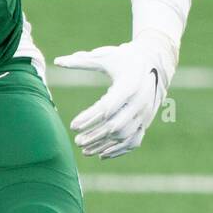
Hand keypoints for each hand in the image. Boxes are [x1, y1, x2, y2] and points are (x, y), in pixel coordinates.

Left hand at [53, 35, 175, 159]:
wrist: (155, 63)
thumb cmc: (126, 59)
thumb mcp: (105, 57)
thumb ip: (82, 61)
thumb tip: (57, 61)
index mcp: (129, 85)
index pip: (107, 108)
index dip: (89, 118)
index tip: (73, 125)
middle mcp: (140, 102)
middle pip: (115, 126)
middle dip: (94, 136)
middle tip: (76, 140)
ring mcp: (144, 114)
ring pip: (124, 136)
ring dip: (103, 145)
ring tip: (83, 150)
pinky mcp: (146, 121)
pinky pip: (134, 141)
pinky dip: (118, 151)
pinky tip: (101, 155)